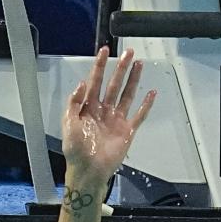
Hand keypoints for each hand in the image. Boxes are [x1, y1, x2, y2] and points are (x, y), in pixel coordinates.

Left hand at [62, 46, 155, 188]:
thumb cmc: (76, 150)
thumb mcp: (69, 123)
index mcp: (89, 108)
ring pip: (127, 95)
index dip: (99, 66)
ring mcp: (117, 120)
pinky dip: (146, 105)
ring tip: (139, 64)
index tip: (104, 51)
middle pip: (114, 85)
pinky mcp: (128, 131)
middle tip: (128, 52)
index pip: (95, 82)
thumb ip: (74, 103)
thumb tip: (82, 83)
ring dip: (133, 80)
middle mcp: (104, 110)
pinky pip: (139, 115)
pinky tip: (152, 93)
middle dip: (120, 68)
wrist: (88, 170)